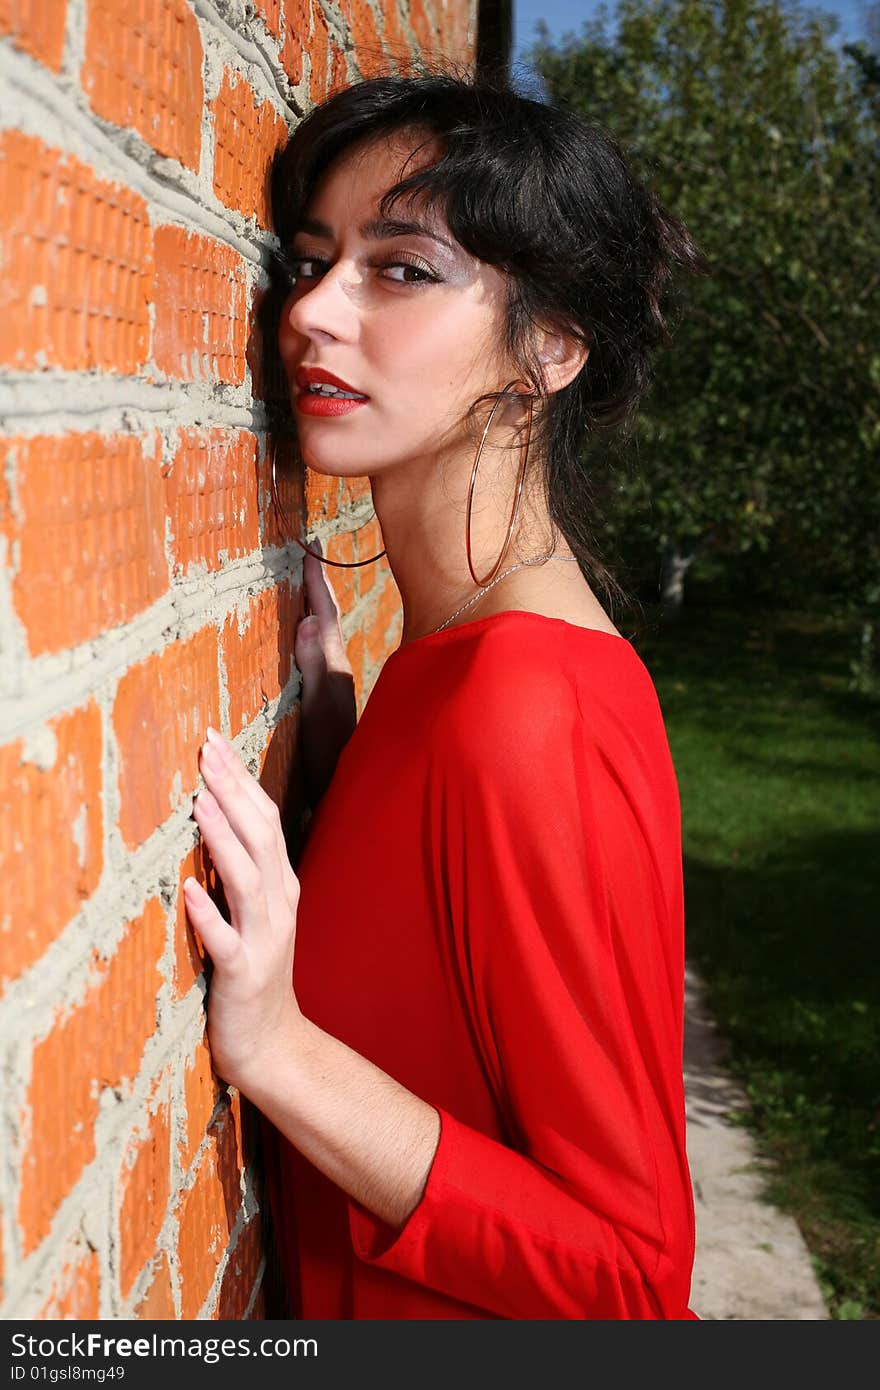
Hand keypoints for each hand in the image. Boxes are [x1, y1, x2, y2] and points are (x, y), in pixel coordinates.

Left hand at [184, 728, 302, 1089]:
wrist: (273, 1045)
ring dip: (225, 840)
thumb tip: (212, 816)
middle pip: (261, 837)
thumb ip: (241, 869)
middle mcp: (279, 905)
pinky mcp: (243, 975)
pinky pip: (225, 942)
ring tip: (201, 804)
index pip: (265, 819)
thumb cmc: (254, 973)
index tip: (214, 742)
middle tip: (207, 752)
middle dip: (233, 792)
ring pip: (248, 880)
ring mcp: (264, 939)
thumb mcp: (254, 913)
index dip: (241, 779)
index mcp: (281, 885)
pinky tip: (188, 891)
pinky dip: (208, 915)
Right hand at [294, 541, 357, 808]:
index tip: (311, 546)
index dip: (317, 582)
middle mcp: (335, 676)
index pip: (327, 616)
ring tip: (300, 589)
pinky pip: (315, 658)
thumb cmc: (330, 762)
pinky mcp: (323, 707)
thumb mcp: (319, 715)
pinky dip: (306, 639)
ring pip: (323, 639)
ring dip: (312, 612)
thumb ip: (316, 670)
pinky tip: (298, 643)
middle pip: (327, 622)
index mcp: (334, 671)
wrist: (343, 800)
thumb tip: (310, 621)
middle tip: (307, 556)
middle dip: (317, 589)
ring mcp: (330, 692)